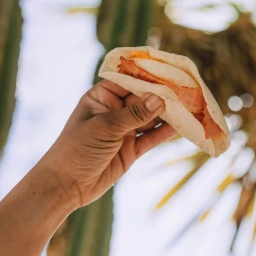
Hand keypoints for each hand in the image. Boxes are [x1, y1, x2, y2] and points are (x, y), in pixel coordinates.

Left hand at [40, 80, 176, 207]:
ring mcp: (123, 130)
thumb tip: (160, 99)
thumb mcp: (106, 127)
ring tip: (190, 106)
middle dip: (163, 95)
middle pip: (143, 99)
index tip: (170, 70)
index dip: (149, 76)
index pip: (129, 80)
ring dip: (168, 114)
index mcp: (101, 97)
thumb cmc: (77, 149)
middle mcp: (114, 111)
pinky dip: (165, 132)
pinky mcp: (130, 149)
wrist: (65, 185)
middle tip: (187, 89)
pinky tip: (181, 125)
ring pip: (150, 118)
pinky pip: (151, 137)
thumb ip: (134, 114)